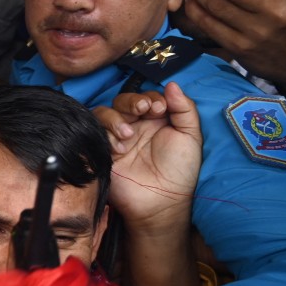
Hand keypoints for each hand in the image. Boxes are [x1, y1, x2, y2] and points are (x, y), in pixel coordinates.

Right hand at [94, 83, 201, 227]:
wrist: (161, 202)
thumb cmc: (179, 172)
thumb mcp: (190, 137)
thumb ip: (184, 109)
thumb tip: (171, 84)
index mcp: (156, 120)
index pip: (147, 97)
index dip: (150, 97)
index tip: (159, 108)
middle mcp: (135, 126)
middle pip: (123, 100)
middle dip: (132, 102)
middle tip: (143, 111)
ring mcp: (117, 137)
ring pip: (105, 112)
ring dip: (116, 118)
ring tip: (129, 135)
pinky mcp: (103, 149)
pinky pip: (95, 131)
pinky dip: (106, 134)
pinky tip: (120, 147)